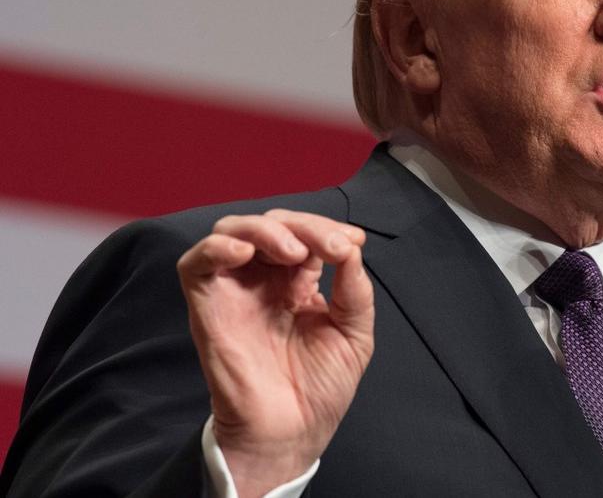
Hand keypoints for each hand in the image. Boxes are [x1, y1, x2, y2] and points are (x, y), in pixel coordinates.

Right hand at [177, 209, 374, 497]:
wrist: (292, 430)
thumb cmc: (321, 388)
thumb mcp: (354, 333)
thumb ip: (355, 290)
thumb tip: (351, 247)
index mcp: (298, 281)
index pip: (306, 234)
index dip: (328, 229)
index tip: (352, 242)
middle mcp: (264, 279)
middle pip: (272, 224)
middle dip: (305, 226)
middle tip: (331, 247)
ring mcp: (235, 290)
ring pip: (233, 231)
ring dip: (265, 230)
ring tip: (293, 251)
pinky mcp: (208, 305)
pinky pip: (196, 263)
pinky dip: (217, 247)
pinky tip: (246, 254)